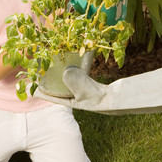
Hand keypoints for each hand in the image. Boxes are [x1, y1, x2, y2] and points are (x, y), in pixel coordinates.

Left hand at [34, 65, 161, 115]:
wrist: (131, 100)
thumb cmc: (109, 99)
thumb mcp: (90, 91)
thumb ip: (75, 81)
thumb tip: (65, 71)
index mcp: (76, 103)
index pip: (54, 98)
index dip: (42, 91)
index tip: (30, 84)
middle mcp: (82, 99)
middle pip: (62, 88)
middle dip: (53, 79)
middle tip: (43, 67)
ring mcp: (91, 92)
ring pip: (74, 80)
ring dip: (67, 71)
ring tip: (58, 61)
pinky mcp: (100, 86)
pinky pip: (86, 75)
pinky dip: (82, 67)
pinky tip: (81, 57)